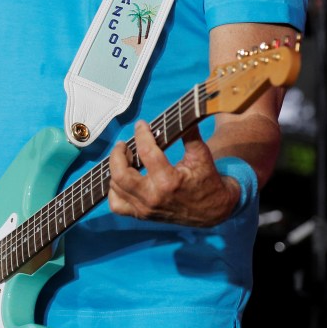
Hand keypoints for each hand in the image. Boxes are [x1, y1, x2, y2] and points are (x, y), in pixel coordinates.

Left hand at [107, 120, 240, 225]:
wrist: (213, 210)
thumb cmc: (207, 180)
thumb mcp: (201, 155)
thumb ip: (189, 133)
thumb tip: (182, 111)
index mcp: (168, 181)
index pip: (146, 152)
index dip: (141, 134)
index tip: (141, 124)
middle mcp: (153, 197)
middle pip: (120, 174)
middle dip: (118, 154)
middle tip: (123, 144)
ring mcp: (146, 209)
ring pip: (116, 187)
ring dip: (116, 169)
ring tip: (124, 158)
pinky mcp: (142, 215)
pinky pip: (117, 205)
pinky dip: (113, 191)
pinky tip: (120, 179)